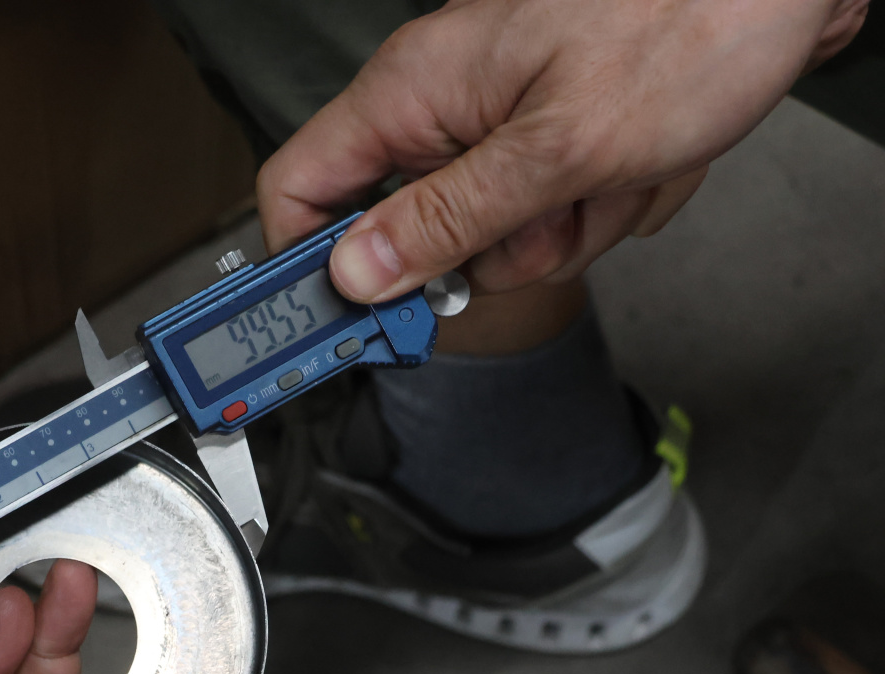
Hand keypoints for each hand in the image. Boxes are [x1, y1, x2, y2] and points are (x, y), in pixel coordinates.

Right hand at [257, 0, 869, 297]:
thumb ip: (448, 218)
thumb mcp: (560, 147)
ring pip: (497, 237)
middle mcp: (445, 106)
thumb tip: (357, 274)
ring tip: (616, 172)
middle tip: (550, 219)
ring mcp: (500, 123)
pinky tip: (642, 162)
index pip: (298, 188)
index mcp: (413, 92)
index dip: (308, 266)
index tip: (339, 329)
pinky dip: (603, 206)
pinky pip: (552, 215)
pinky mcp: (550, 136)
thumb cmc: (688, 22)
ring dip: (568, 229)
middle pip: (415, 235)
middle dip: (494, 252)